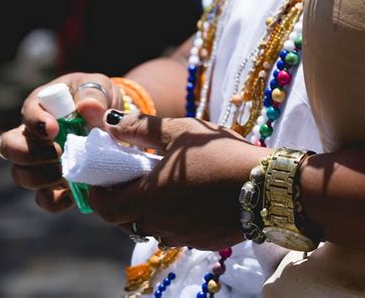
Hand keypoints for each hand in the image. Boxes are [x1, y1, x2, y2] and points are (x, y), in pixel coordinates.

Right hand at [0, 73, 122, 212]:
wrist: (116, 123)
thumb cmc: (100, 99)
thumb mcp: (101, 89)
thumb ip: (94, 95)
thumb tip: (88, 107)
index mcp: (42, 108)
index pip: (27, 114)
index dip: (36, 123)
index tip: (53, 129)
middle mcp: (35, 136)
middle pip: (10, 148)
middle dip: (29, 154)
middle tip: (57, 153)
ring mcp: (44, 162)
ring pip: (22, 176)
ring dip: (41, 177)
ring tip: (65, 172)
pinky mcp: (59, 184)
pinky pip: (47, 199)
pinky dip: (56, 200)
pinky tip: (73, 194)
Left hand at [89, 111, 271, 249]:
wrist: (267, 185)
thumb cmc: (220, 154)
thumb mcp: (180, 131)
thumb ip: (140, 127)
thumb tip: (110, 122)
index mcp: (149, 199)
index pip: (105, 208)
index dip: (97, 195)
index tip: (101, 179)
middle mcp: (162, 224)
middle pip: (126, 220)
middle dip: (123, 202)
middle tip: (133, 179)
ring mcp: (184, 237)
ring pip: (152, 228)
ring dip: (149, 211)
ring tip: (163, 188)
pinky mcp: (204, 242)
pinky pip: (178, 233)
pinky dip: (173, 218)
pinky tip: (190, 200)